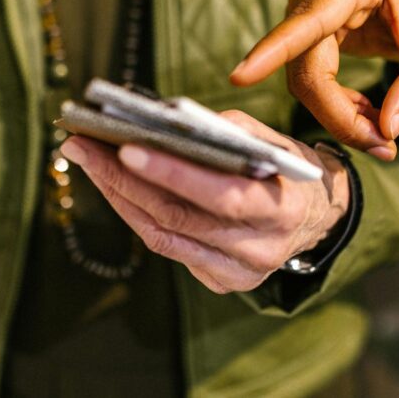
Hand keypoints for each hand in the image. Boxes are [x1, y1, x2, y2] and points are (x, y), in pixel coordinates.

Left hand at [60, 110, 349, 293]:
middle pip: (176, 218)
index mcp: (279, 208)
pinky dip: (136, 214)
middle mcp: (258, 249)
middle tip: (83, 145)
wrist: (316, 216)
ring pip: (162, 236)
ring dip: (117, 195)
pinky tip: (113, 185)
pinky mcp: (221, 281)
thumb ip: (227, 131)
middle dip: (122, 179)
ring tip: (87, 159)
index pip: (219, 194)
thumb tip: (167, 118)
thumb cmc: (283, 166)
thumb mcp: (271, 140)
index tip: (125, 147)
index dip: (171, 173)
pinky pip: (167, 247)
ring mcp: (237, 271)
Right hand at [229, 0, 398, 158]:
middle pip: (305, 64)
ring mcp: (310, 6)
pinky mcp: (310, 30)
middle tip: (383, 146)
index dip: (272, 52)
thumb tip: (386, 128)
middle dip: (337, 113)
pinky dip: (335, 104)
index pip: (308, 22)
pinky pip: (309, 77)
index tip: (240, 77)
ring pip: (302, 77)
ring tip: (383, 130)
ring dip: (337, 113)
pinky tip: (367, 113)